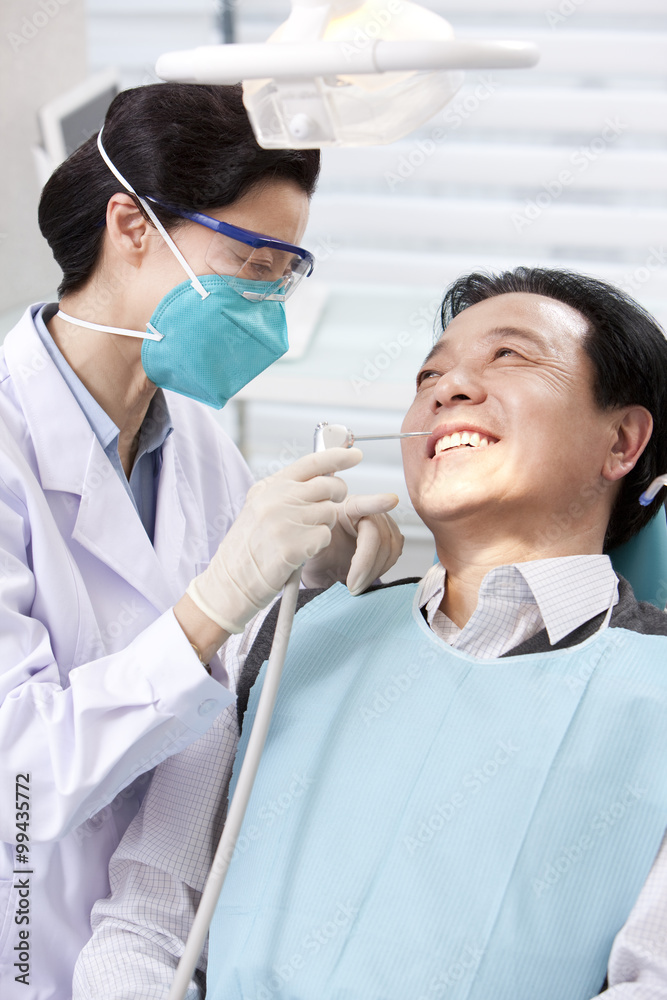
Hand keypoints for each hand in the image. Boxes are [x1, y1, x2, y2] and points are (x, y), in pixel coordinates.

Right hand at [186, 448, 362, 633]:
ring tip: (300, 538)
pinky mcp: (292, 546)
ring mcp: (284, 521)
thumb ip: (287, 492)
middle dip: (337, 497)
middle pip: (329, 486)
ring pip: (329, 513)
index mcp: (269, 487)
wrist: (228, 582)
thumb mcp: (260, 508)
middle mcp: (276, 499)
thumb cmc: (248, 548)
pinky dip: (317, 547)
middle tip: (328, 509)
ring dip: (322, 527)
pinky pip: (325, 537)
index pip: (311, 463)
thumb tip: (324, 477)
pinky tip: (299, 552)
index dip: (338, 456)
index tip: (355, 455)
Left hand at [301, 493, 403, 594]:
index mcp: (345, 508)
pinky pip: (394, 554)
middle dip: (365, 565)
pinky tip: (367, 577)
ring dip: (373, 571)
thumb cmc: (317, 554)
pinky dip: (381, 569)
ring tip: (356, 585)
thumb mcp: (310, 548)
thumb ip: (314, 541)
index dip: (377, 503)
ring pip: (389, 547)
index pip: (362, 504)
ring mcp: (382, 523)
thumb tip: (318, 540)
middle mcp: (367, 512)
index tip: (390, 501)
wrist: (324, 566)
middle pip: (377, 536)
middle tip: (352, 586)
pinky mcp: (391, 537)